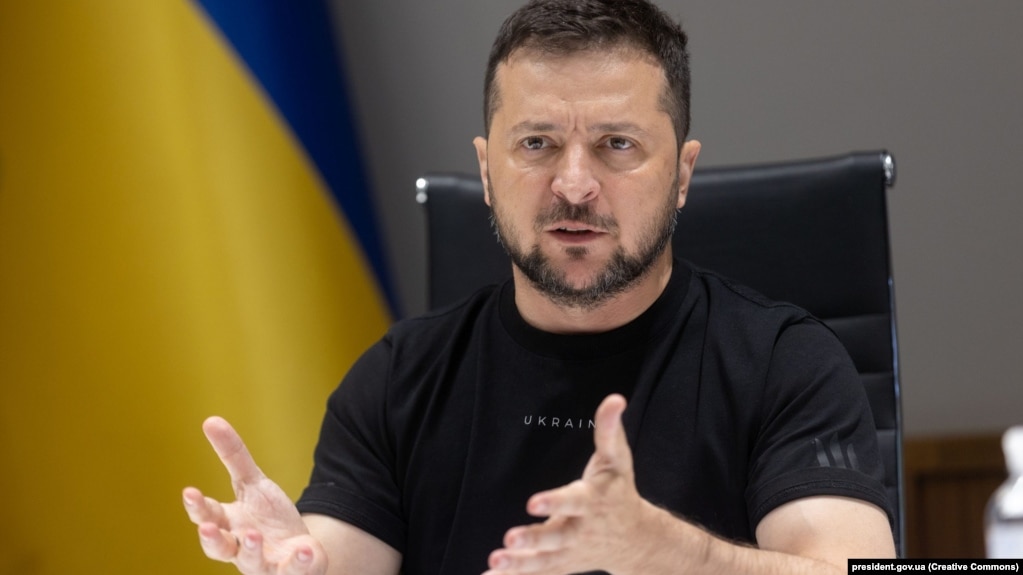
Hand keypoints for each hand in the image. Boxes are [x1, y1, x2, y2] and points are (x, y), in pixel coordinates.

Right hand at [182, 416, 326, 574]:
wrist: (297, 549)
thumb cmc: (267, 517)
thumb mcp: (253, 484)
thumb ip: (233, 456)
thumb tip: (210, 420)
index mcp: (229, 524)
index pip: (208, 516)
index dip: (198, 507)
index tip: (190, 492)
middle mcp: (240, 548)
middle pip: (220, 548)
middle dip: (212, 539)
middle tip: (208, 528)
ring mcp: (264, 563)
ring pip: (252, 563)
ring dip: (250, 550)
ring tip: (253, 536)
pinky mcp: (290, 572)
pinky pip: (293, 571)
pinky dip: (298, 563)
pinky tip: (304, 550)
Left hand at [483, 394, 656, 574]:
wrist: (637, 540)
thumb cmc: (620, 492)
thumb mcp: (618, 460)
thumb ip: (610, 431)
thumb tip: (615, 399)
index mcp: (592, 503)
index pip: (572, 502)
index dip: (554, 502)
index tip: (532, 503)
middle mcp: (580, 531)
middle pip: (555, 538)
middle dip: (533, 540)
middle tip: (509, 539)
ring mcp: (570, 552)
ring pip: (544, 562)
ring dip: (519, 565)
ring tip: (495, 561)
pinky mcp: (561, 565)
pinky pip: (538, 574)